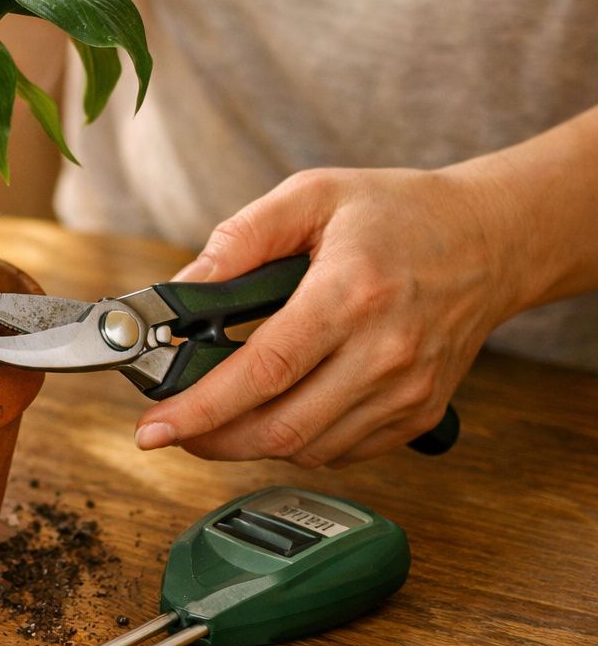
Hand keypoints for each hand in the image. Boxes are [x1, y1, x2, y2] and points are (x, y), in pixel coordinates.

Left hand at [133, 166, 522, 467]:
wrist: (491, 239)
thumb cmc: (399, 213)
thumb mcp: (311, 194)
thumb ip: (240, 238)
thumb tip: (184, 287)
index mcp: (350, 294)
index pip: (263, 371)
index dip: (200, 408)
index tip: (153, 428)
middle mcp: (384, 352)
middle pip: (281, 428)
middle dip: (211, 438)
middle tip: (172, 427)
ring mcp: (407, 391)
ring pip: (309, 449)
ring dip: (250, 443)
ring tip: (217, 415)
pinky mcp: (419, 414)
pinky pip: (342, 451)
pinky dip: (297, 442)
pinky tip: (276, 409)